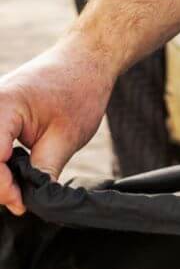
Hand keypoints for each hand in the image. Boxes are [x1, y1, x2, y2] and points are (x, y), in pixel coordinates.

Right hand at [0, 34, 114, 216]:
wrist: (82, 65)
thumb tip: (34, 200)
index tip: (20, 204)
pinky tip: (17, 181)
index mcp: (2, 105)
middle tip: (22, 204)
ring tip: (21, 195)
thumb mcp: (66, 138)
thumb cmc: (78, 93)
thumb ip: (45, 169)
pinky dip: (1, 166)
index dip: (2, 184)